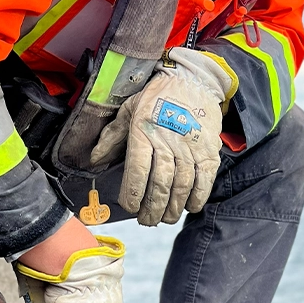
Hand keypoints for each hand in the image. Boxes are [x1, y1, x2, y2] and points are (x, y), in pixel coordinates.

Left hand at [90, 48, 234, 225]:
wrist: (193, 81)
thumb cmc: (157, 97)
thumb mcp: (129, 110)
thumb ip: (111, 137)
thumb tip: (94, 160)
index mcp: (144, 132)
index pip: (138, 171)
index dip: (133, 194)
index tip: (129, 206)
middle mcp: (168, 141)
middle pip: (160, 184)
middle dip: (151, 209)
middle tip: (146, 221)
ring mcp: (191, 147)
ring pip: (181, 186)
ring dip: (172, 208)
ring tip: (164, 218)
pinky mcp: (209, 151)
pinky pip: (204, 181)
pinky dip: (196, 198)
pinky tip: (188, 206)